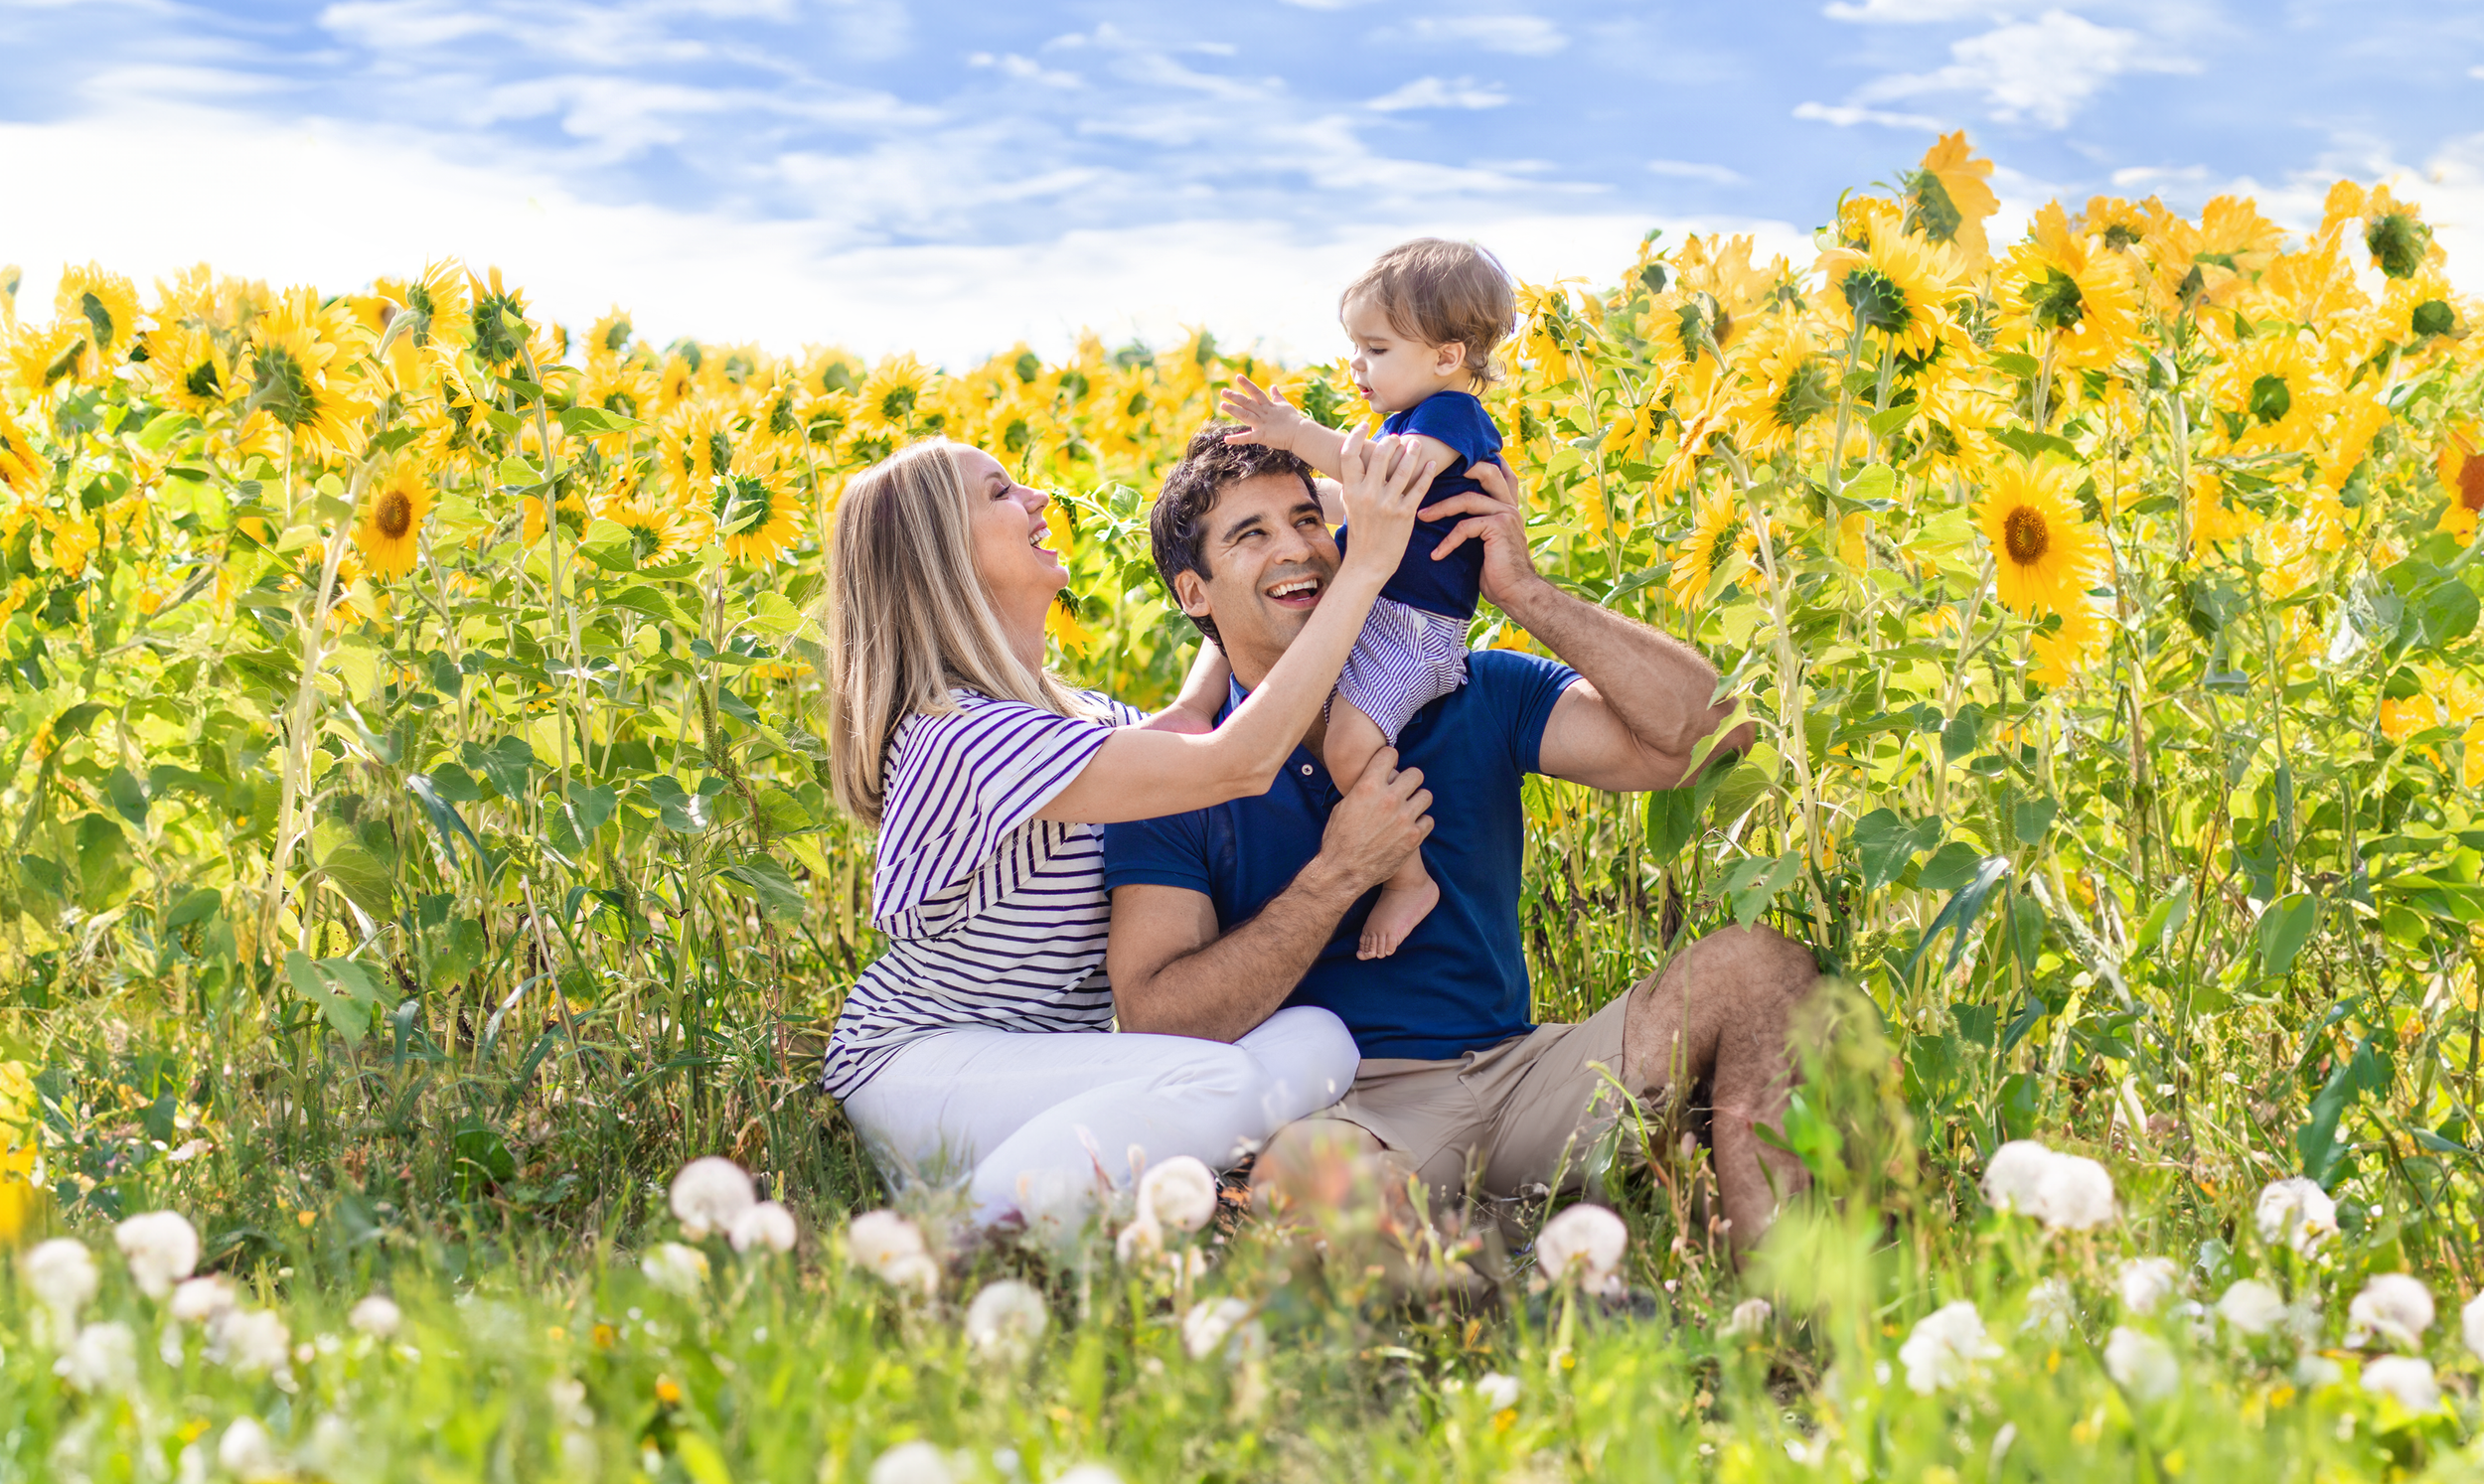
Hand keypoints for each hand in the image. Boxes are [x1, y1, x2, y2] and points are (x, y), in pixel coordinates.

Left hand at [1219, 375, 1310, 451]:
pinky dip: (1237, 439)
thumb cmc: (1294, 420)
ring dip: (1233, 410)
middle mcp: (1263, 413)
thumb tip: (1273, 386)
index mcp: (1268, 406)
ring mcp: (1262, 424)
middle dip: (1235, 396)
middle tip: (1223, 391)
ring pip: (1245, 415)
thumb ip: (1277, 396)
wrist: (1301, 434)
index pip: (1256, 392)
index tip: (1238, 376)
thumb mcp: (1285, 405)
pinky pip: (1247, 437)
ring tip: (1222, 405)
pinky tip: (1226, 439)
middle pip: (1247, 402)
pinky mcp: (1262, 436)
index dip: (1247, 384)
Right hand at [1314, 748, 1432, 892]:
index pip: (1389, 754)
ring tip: (1409, 808)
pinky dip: (1421, 823)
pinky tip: (1411, 827)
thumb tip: (1373, 778)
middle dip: (1409, 780)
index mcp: (1368, 787)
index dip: (1389, 759)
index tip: (1388, 766)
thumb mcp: (1343, 806)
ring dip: (1418, 800)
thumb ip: (1362, 789)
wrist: (1344, 870)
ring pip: (1426, 795)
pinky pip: (1429, 820)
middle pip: (1415, 773)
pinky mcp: (1413, 837)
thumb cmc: (1338, 838)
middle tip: (1403, 789)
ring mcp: (1404, 818)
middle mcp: (1389, 799)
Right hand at [1331, 425, 1434, 579]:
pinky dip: (1427, 473)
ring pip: (1403, 468)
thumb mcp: (1349, 503)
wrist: (1368, 561)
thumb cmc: (1360, 530)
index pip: (1349, 454)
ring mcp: (1387, 504)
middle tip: (1396, 439)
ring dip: (1411, 452)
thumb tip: (1356, 456)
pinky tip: (1431, 464)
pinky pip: (1419, 487)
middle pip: (1379, 456)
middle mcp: (1368, 495)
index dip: (1355, 435)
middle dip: (1390, 442)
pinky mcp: (1405, 514)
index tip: (1364, 424)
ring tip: (1415, 444)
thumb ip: (1354, 481)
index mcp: (1351, 491)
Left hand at [1420, 458, 1543, 609]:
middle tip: (1435, 471)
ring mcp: (1506, 514)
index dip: (1487, 459)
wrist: (1517, 591)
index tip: (1461, 456)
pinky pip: (1465, 527)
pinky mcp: (1499, 527)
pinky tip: (1437, 554)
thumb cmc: (1499, 572)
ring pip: (1468, 499)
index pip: (1502, 473)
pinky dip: (1448, 541)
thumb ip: (1479, 524)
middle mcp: (1509, 506)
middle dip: (1463, 467)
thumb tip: (1455, 518)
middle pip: (1488, 472)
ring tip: (1422, 516)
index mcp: (1508, 507)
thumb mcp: (1489, 542)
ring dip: (1441, 507)